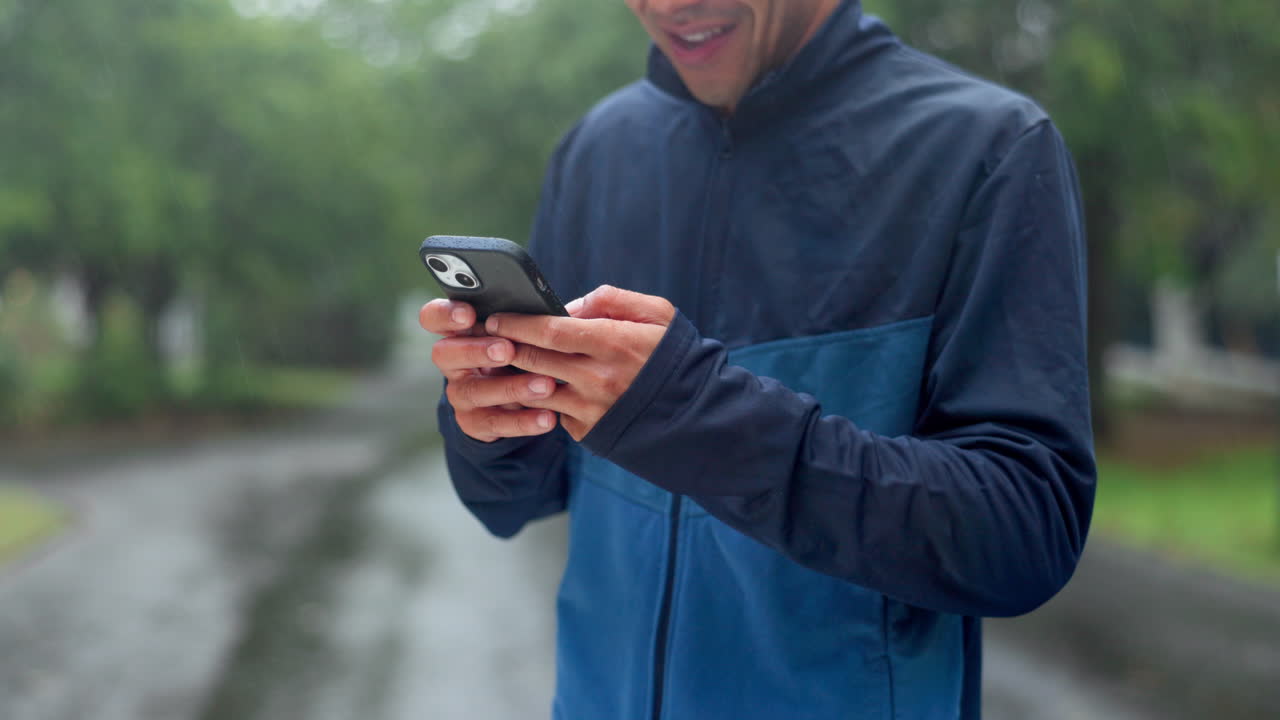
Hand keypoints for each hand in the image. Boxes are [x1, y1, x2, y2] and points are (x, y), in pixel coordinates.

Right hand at [419, 298, 559, 442]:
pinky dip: (523, 421)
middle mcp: (452, 362)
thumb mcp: (517, 333)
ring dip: (510, 388)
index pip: (434, 317)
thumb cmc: (519, 350)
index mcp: (458, 331)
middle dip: (477, 351)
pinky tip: (547, 417)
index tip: (468, 314)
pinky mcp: (473, 422)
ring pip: (473, 391)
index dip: (445, 315)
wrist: (512, 399)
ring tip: (545, 385)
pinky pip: (494, 423)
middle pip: (445, 353)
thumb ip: (524, 320)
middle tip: (508, 350)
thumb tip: (561, 309)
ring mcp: (460, 393)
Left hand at [485, 285, 674, 440]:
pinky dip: (539, 399)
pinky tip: (530, 387)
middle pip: (534, 360)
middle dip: (505, 347)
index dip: (518, 324)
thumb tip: (571, 306)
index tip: (497, 317)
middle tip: (488, 336)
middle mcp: (599, 378)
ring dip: (515, 376)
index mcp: (615, 343)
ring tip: (502, 362)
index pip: (551, 331)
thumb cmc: (673, 356)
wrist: (697, 413)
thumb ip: (613, 299)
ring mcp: (591, 409)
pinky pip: (552, 412)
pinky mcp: (588, 432)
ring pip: (535, 389)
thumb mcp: (658, 314)